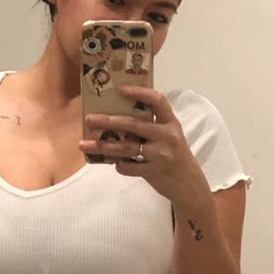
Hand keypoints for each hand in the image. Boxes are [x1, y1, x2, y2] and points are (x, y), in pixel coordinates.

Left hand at [79, 84, 205, 204]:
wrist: (190, 185)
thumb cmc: (174, 156)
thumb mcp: (169, 137)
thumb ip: (150, 127)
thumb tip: (117, 119)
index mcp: (171, 122)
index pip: (157, 100)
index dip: (139, 92)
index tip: (120, 88)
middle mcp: (167, 136)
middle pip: (134, 124)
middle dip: (108, 121)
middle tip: (89, 119)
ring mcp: (161, 154)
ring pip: (126, 148)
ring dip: (102, 146)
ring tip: (84, 145)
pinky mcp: (154, 171)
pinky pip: (129, 167)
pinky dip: (119, 165)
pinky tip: (113, 164)